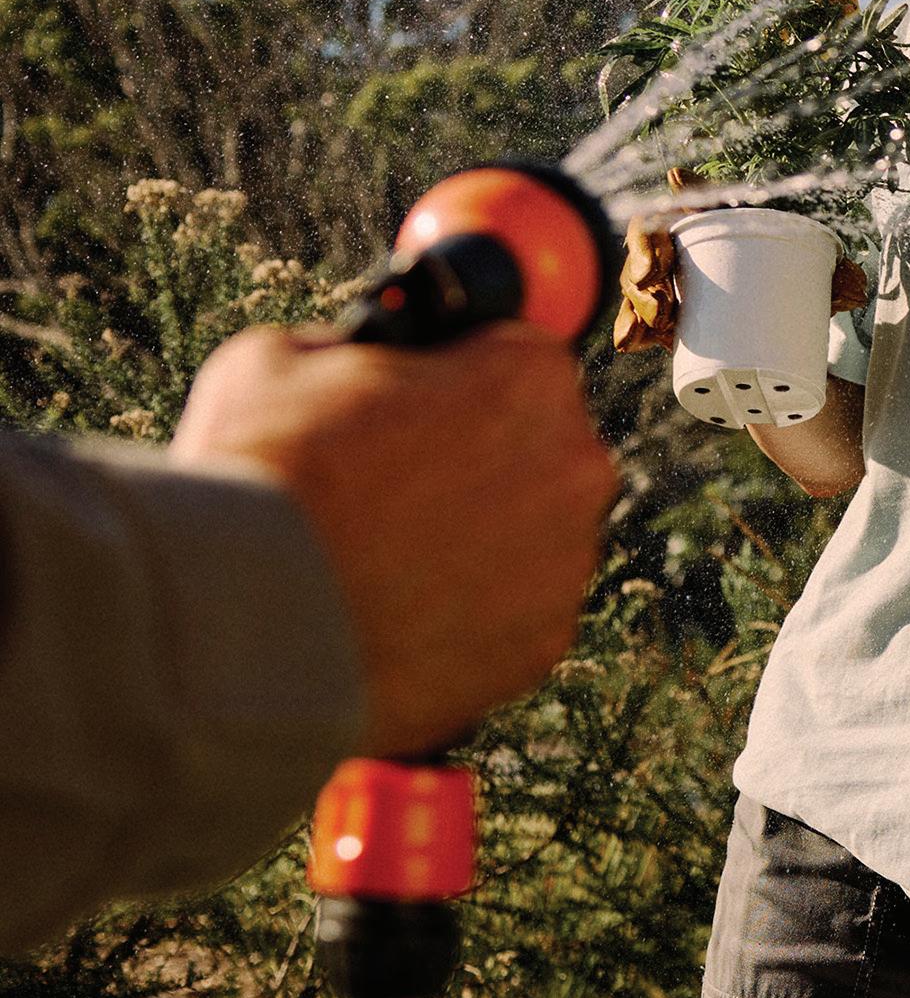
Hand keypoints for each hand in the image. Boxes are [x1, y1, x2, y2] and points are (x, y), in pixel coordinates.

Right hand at [171, 321, 618, 753]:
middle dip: (475, 463)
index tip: (417, 407)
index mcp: (528, 377)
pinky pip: (513, 618)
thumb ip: (349, 350)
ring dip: (477, 543)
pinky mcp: (541, 648)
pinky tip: (396, 616)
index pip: (516, 359)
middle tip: (392, 488)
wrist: (247, 619)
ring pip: (530, 540)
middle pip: (535, 452)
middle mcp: (574, 467)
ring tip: (383, 561)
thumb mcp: (285, 358)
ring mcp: (566, 566)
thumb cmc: (264, 472)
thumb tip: (350, 363)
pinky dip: (468, 617)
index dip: (457, 379)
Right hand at [611, 218, 868, 353]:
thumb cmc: (793, 292)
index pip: (685, 205)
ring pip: (636, 283)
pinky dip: (630, 331)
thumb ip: (840, 280)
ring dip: (637, 299)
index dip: (673, 199)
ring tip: (659, 321)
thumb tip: (854, 284)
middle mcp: (684, 253)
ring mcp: (669, 288)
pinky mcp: (664, 324)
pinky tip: (629, 344)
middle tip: (660, 289)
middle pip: (647, 243)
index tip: (673, 195)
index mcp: (714, 228)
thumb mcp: (819, 282)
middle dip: (643, 261)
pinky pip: (636, 322)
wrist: (786, 347)